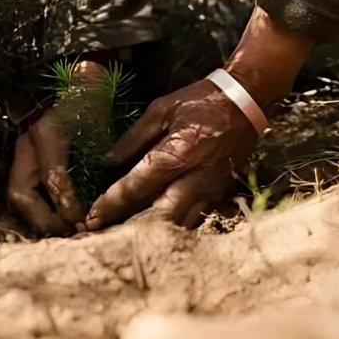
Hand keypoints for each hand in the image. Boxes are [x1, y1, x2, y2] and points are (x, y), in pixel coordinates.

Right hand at [8, 61, 107, 235]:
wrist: (79, 83)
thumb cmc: (95, 106)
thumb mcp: (101, 128)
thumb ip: (101, 162)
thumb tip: (104, 204)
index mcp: (48, 134)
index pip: (53, 179)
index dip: (67, 206)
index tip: (84, 222)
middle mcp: (27, 145)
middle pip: (21, 195)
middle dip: (44, 220)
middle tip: (70, 232)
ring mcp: (20, 153)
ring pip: (17, 196)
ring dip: (38, 219)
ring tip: (64, 230)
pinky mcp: (22, 160)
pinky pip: (23, 191)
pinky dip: (38, 209)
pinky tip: (58, 219)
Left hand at [85, 7, 314, 230]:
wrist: (246, 102)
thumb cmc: (200, 101)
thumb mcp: (161, 110)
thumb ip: (134, 139)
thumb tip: (108, 164)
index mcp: (177, 154)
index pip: (137, 187)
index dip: (112, 204)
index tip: (91, 218)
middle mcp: (194, 179)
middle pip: (157, 216)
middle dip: (128, 228)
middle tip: (103, 236)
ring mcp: (209, 190)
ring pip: (177, 223)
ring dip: (150, 231)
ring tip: (123, 237)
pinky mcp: (218, 194)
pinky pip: (192, 217)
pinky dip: (171, 225)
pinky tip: (153, 228)